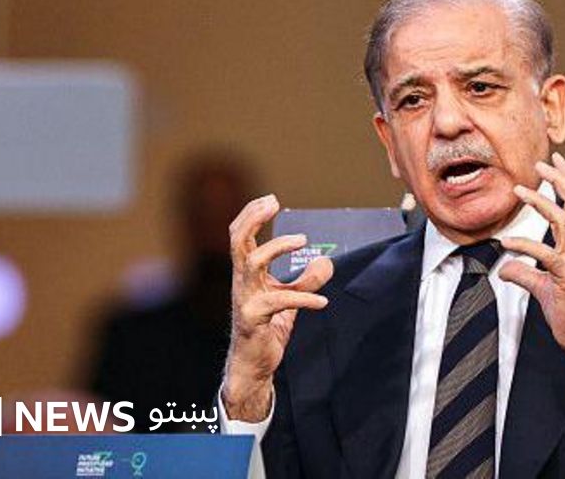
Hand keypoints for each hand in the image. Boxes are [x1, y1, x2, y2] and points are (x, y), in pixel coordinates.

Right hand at [222, 194, 333, 421]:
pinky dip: (303, 298)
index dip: (252, 214)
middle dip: (253, 218)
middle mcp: (241, 281)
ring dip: (277, 247)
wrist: (254, 365)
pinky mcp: (254, 318)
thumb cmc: (266, 329)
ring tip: (303, 241)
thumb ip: (306, 281)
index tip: (271, 200)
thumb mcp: (290, 300)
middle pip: (237, 240)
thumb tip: (326, 261)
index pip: (240, 235)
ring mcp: (244, 299)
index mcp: (246, 273)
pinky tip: (322, 303)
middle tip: (273, 203)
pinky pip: (279, 301)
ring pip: (252, 262)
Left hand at [498, 153, 564, 426]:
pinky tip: (505, 244)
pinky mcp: (564, 280)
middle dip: (560, 180)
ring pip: (563, 222)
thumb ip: (524, 273)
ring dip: (541, 203)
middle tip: (541, 163)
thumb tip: (504, 268)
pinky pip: (544, 257)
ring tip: (519, 190)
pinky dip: (523, 247)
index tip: (556, 160)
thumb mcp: (542, 288)